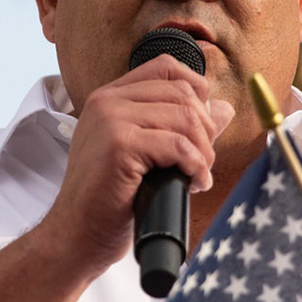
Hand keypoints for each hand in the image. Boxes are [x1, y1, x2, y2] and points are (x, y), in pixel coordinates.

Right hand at [36, 55, 234, 279]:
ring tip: (197, 174)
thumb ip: (181, 126)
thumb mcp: (147, 153)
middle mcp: (107, 101)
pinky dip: (196, 166)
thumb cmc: (110, 199)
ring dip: (203, 151)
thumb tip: (224, 108)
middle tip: (202, 161)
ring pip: (185, 118)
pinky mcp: (119, 145)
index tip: (202, 127)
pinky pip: (178, 145)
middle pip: (182, 93)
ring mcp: (110, 120)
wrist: (76, 234)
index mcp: (110, 97)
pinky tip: (193, 183)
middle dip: (205, 129)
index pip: (166, 67)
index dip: (196, 91)